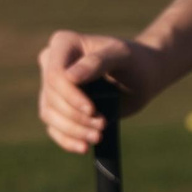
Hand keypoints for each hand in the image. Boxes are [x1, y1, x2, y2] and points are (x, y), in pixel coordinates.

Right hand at [36, 31, 166, 153]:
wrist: (142, 76)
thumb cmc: (134, 60)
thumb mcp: (122, 55)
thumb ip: (98, 62)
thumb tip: (70, 77)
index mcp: (63, 43)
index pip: (55, 75)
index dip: (70, 97)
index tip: (92, 110)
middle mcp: (51, 63)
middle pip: (51, 98)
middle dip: (76, 117)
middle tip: (102, 126)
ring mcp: (52, 87)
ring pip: (49, 115)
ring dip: (73, 130)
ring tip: (97, 137)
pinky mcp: (58, 107)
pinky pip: (53, 128)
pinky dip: (67, 140)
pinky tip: (83, 147)